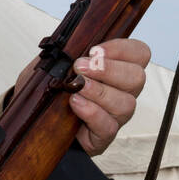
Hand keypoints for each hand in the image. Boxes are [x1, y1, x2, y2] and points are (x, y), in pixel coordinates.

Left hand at [14, 38, 150, 157]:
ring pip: (125, 103)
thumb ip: (67, 53)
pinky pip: (108, 126)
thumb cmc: (53, 91)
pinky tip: (76, 103)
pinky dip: (92, 113)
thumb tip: (71, 43)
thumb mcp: (56, 66)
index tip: (95, 50)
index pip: (139, 53)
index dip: (122, 49)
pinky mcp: (103, 136)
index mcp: (118, 70)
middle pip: (136, 78)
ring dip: (99, 91)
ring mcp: (116, 116)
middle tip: (81, 67)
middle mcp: (123, 92)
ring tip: (77, 86)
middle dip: (109, 70)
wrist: (39, 122)